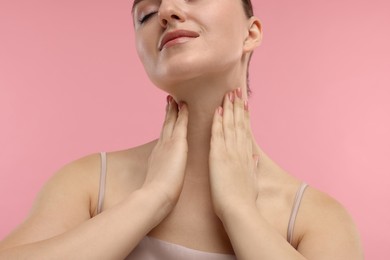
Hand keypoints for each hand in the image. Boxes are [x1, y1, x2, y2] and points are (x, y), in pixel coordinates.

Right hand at [142, 96, 188, 207]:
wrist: (155, 196)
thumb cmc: (157, 196)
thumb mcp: (157, 183)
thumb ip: (159, 178)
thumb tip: (159, 180)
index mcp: (158, 157)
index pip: (163, 138)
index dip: (165, 128)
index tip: (167, 118)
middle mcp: (161, 147)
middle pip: (165, 126)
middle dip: (168, 114)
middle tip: (170, 101)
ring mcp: (168, 144)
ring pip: (172, 122)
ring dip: (174, 110)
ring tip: (175, 99)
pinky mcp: (176, 144)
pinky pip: (181, 124)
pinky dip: (183, 114)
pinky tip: (186, 105)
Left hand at [209, 88, 259, 219]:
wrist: (239, 210)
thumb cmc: (244, 199)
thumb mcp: (251, 181)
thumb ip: (252, 166)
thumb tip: (254, 157)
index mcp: (245, 155)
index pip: (245, 130)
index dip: (243, 115)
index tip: (243, 103)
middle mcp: (239, 150)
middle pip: (239, 123)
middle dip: (237, 106)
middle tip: (237, 91)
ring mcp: (230, 152)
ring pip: (230, 125)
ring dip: (229, 108)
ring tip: (229, 94)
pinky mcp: (219, 156)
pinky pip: (218, 135)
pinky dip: (219, 122)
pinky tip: (218, 110)